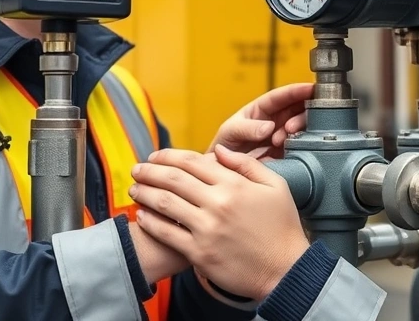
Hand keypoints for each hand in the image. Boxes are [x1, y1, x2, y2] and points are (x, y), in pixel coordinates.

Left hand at [129, 146, 309, 300]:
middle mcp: (217, 204)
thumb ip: (246, 165)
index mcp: (234, 184)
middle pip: (173, 179)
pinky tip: (141, 215)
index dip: (168, 155)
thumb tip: (219, 149)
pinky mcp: (199, 253)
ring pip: (165, 203)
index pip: (192, 161)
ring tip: (133, 188)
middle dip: (150, 170)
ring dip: (144, 192)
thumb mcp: (275, 186)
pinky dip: (150, 222)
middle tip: (137, 168)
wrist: (285, 270)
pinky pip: (166, 233)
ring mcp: (206, 229)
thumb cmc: (282, 228)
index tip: (155, 155)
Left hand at [209, 83, 312, 160]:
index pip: (281, 96)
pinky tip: (292, 148)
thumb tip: (269, 126)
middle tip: (290, 127)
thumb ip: (246, 128)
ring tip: (283, 140)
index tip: (310, 88)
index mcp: (260, 109)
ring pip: (302, 126)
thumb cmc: (223, 148)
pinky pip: (301, 144)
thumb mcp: (230, 133)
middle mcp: (275, 120)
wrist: (224, 171)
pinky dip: (301, 145)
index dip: (296, 90)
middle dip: (300, 113)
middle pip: (296, 108)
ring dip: (299, 130)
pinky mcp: (287, 152)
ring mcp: (282, 136)